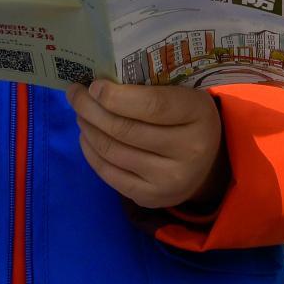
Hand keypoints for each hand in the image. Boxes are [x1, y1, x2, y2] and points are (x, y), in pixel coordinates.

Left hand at [67, 80, 225, 209]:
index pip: (152, 106)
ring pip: (113, 151)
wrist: (208, 164)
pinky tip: (86, 137)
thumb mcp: (183, 96)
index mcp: (198, 115)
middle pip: (125, 129)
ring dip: (88, 129)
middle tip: (75, 95)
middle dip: (91, 109)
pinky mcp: (151, 197)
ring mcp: (169, 179)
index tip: (93, 86)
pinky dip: (91, 153)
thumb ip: (150, 89)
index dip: (115, 96)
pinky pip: (109, 174)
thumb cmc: (188, 120)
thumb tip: (97, 85)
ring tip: (80, 115)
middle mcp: (188, 151)